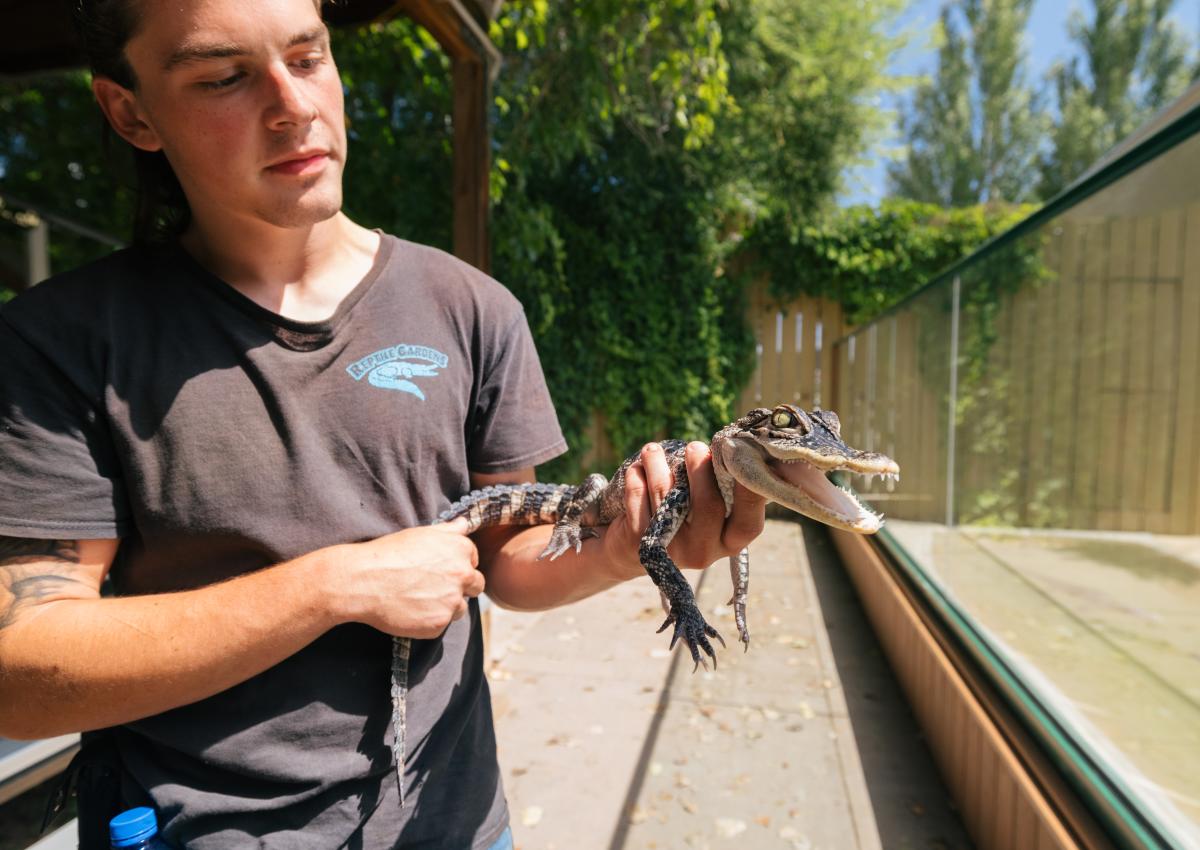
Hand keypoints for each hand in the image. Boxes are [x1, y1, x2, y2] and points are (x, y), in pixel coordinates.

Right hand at [330, 519, 483, 638]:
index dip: (458, 565)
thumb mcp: (421, 534)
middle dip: (461, 587)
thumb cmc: (389, 553)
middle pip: (476, 586)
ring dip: (446, 606)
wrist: (363, 580)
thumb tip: (465, 525)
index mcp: (462, 550)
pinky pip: (441, 624)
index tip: (440, 569)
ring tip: (418, 599)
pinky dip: (429, 621)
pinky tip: (410, 611)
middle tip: (434, 587)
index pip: (473, 561)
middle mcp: (463, 575)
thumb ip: (449, 531)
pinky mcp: (439, 624)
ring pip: (459, 608)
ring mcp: (452, 601)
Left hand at [603, 441, 766, 579]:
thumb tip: (742, 447)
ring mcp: (671, 550)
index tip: (741, 457)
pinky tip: (637, 470)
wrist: (633, 551)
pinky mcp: (639, 542)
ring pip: (665, 492)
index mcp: (729, 543)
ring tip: (653, 450)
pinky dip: (636, 475)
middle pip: (708, 504)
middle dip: (700, 467)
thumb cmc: (684, 516)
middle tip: (694, 446)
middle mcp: (703, 551)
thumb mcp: (711, 512)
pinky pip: (637, 494)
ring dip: (657, 462)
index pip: (749, 524)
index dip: (750, 491)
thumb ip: (726, 487)